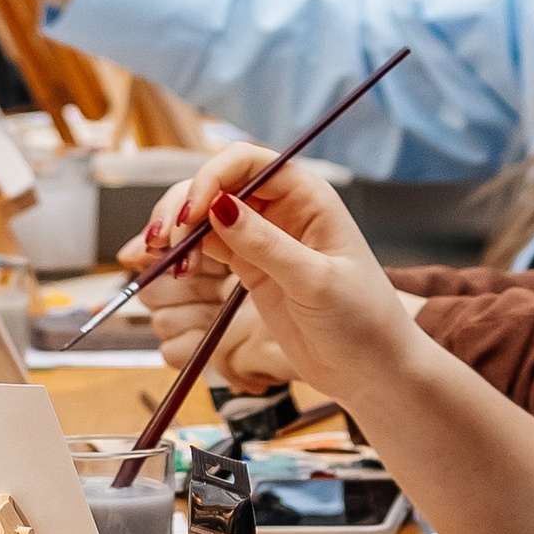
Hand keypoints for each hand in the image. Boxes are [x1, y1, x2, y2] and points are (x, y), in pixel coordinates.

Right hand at [131, 147, 417, 409]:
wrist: (371, 370)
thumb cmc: (362, 321)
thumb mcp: (315, 282)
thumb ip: (267, 245)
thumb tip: (218, 206)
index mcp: (307, 196)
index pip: (249, 162)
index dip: (211, 177)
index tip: (189, 214)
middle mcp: (282, 209)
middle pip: (218, 184)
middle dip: (183, 205)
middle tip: (163, 243)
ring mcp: (263, 238)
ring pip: (205, 215)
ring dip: (176, 230)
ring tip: (161, 261)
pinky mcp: (249, 268)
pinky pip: (206, 247)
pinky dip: (181, 253)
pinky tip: (167, 266)